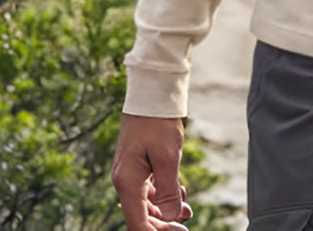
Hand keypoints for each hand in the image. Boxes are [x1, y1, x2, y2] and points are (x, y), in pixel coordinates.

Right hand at [111, 113, 193, 229]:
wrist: (152, 94)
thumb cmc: (158, 122)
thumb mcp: (168, 157)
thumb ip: (168, 190)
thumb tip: (172, 217)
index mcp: (127, 182)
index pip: (137, 223)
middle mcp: (124, 181)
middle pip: (141, 216)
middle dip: (163, 224)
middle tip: (186, 226)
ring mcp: (130, 173)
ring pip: (145, 204)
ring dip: (165, 210)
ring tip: (188, 210)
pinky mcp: (137, 165)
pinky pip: (148, 190)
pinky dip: (163, 195)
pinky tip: (180, 190)